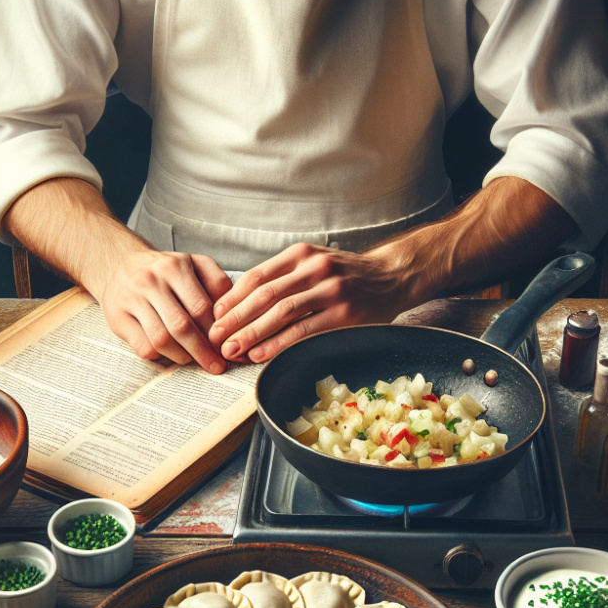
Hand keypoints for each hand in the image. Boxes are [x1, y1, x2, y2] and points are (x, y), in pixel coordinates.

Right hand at [100, 246, 233, 372]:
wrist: (118, 263)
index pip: (201, 307)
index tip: (226, 347)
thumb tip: (230, 315)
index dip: (216, 332)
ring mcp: (131, 299)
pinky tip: (169, 354)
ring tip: (193, 359)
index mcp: (175, 267)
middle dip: (202, 351)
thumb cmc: (165, 270)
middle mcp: (151, 281)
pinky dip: (160, 356)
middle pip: (182, 326)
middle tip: (216, 366)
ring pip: (161, 340)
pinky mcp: (117, 317)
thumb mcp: (193, 264)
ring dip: (182, 356)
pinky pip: (143, 346)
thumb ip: (216, 282)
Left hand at [208, 242, 407, 362]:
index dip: (232, 299)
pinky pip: (305, 330)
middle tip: (215, 339)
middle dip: (235, 319)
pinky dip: (279, 343)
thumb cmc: (346, 276)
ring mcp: (331, 290)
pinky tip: (261, 353)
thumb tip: (240, 305)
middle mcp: (315, 268)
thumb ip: (283, 278)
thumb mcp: (314, 264)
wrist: (393, 276)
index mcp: (301, 254)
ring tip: (232, 350)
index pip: (257, 277)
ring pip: (281, 312)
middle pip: (264, 295)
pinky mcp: (345, 313)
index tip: (214, 317)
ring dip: (252, 333)